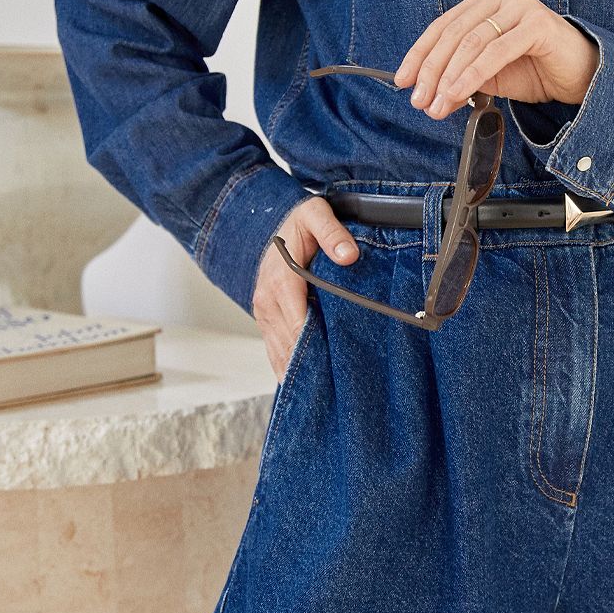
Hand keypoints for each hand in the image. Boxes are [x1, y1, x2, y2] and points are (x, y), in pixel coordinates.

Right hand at [254, 195, 358, 378]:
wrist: (278, 222)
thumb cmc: (299, 221)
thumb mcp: (317, 216)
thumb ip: (333, 235)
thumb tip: (349, 256)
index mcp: (281, 279)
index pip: (298, 323)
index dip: (314, 346)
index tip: (332, 366)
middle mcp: (268, 299)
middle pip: (289, 343)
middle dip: (308, 365)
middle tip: (331, 391)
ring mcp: (264, 311)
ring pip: (279, 350)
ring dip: (296, 371)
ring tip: (318, 396)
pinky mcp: (267, 317)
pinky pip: (274, 347)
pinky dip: (285, 365)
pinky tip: (301, 383)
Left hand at [393, 0, 599, 119]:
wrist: (581, 75)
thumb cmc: (535, 69)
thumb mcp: (488, 73)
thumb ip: (459, 74)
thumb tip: (427, 93)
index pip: (443, 25)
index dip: (419, 55)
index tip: (402, 81)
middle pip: (453, 33)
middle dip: (431, 71)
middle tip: (419, 101)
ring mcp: (520, 4)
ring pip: (471, 42)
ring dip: (449, 77)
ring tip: (437, 105)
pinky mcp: (537, 22)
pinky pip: (495, 52)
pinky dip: (472, 75)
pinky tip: (458, 94)